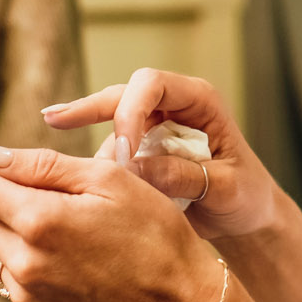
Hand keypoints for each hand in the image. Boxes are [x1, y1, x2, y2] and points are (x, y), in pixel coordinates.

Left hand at [0, 139, 227, 301]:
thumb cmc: (154, 234)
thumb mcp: (107, 180)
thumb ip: (42, 166)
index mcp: (40, 222)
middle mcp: (23, 262)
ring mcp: (26, 291)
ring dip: (1, 220)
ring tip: (45, 207)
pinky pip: (9, 269)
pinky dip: (18, 247)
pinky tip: (55, 240)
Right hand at [43, 69, 280, 241]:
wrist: (246, 217)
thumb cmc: (246, 196)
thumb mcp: (226, 189)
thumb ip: (185, 176)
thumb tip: (135, 168)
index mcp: (199, 102)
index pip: (153, 85)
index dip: (131, 110)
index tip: (124, 151)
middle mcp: (173, 108)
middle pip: (121, 95)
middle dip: (87, 108)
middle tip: (54, 120)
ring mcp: (155, 128)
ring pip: (110, 123)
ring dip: (96, 147)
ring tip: (80, 176)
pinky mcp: (142, 151)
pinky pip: (112, 153)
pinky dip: (98, 168)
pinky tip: (82, 185)